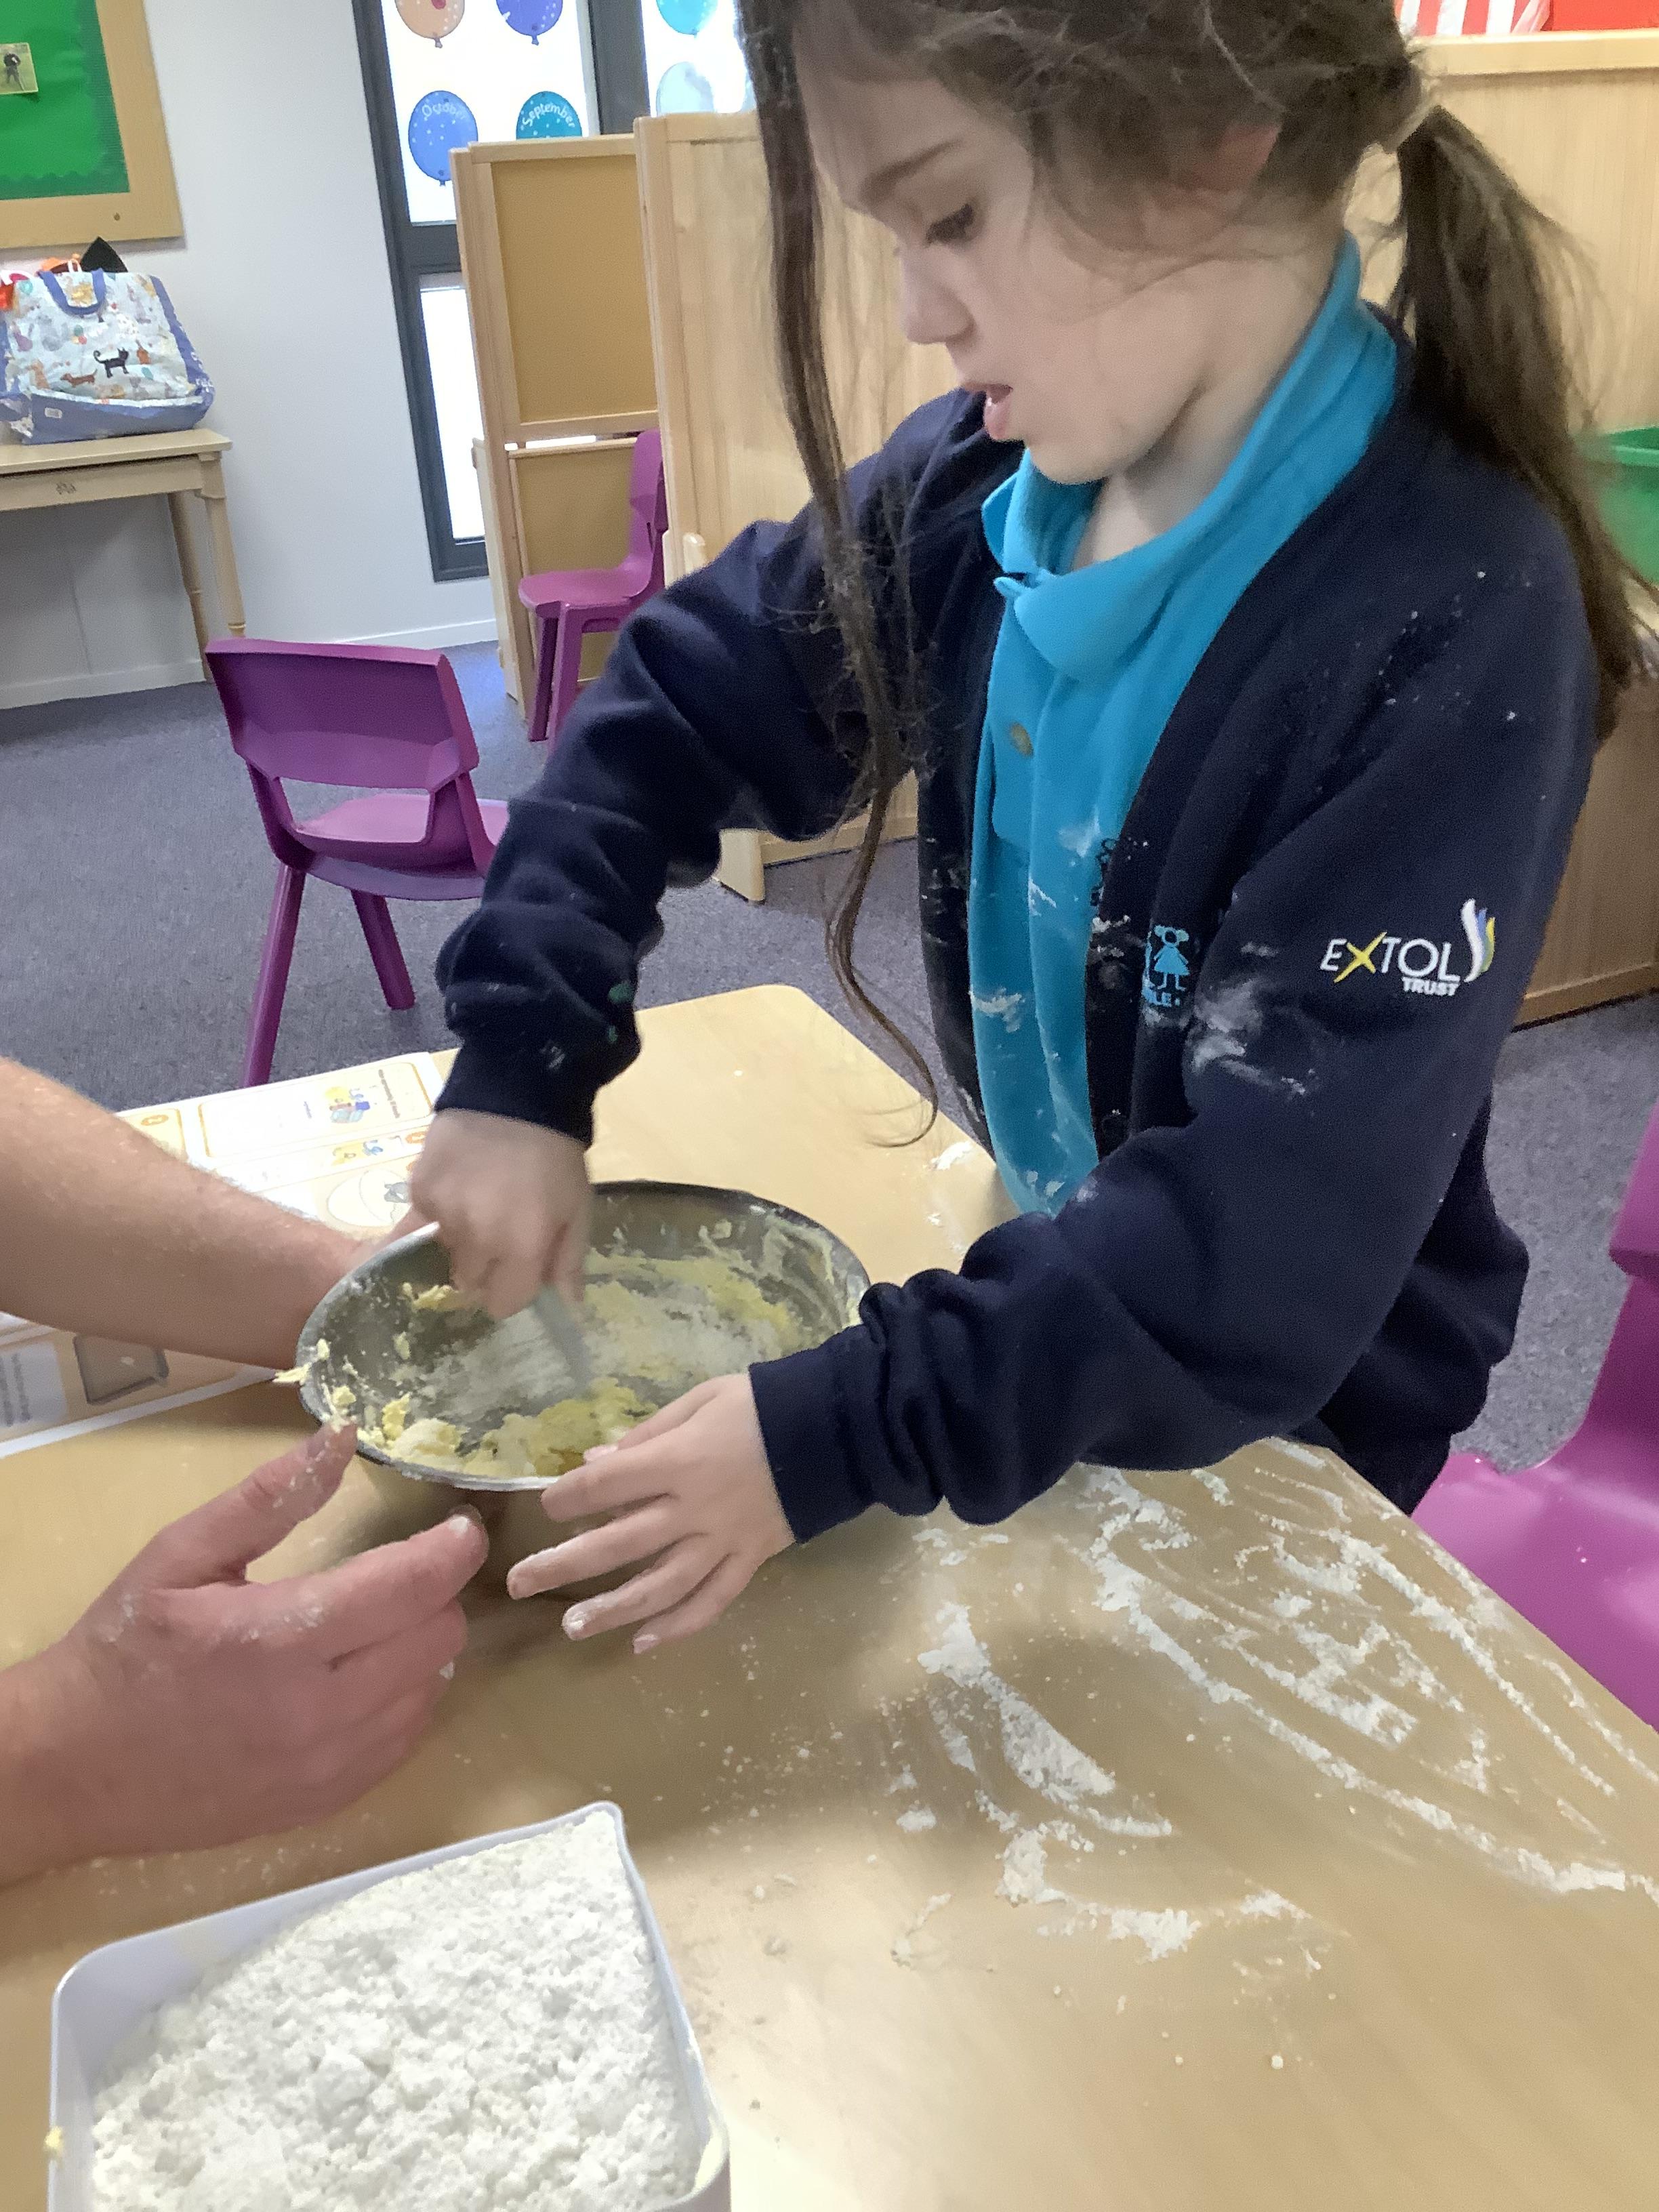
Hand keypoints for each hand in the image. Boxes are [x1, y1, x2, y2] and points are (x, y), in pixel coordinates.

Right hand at [0, 1423, 487, 1880]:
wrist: (71, 1769)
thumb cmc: (124, 1648)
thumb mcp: (182, 1555)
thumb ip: (269, 1497)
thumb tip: (341, 1436)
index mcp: (282, 1639)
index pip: (410, 1587)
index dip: (451, 1549)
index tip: (460, 1526)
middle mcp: (318, 1711)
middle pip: (437, 1637)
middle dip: (432, 1595)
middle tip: (399, 1574)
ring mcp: (326, 1766)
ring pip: (430, 1690)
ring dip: (419, 1649)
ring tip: (373, 1626)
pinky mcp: (325, 1802)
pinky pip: (403, 1741)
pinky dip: (400, 1701)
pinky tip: (361, 1679)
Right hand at [406, 1109, 590, 1318]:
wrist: (517, 1092)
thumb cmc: (555, 1157)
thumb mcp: (577, 1209)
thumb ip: (568, 1261)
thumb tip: (568, 1307)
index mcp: (521, 1247)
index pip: (503, 1304)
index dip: (512, 1292)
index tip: (518, 1273)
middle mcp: (477, 1238)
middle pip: (470, 1284)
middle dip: (486, 1270)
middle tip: (499, 1237)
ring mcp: (443, 1214)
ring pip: (444, 1254)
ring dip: (460, 1242)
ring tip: (479, 1207)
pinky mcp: (419, 1191)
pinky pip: (422, 1223)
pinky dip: (438, 1214)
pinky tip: (458, 1189)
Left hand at [506, 1375, 791, 1652]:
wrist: (836, 1430)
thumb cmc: (762, 1405)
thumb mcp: (700, 1400)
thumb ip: (646, 1434)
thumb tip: (595, 1462)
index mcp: (678, 1461)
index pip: (606, 1486)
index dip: (569, 1497)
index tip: (547, 1506)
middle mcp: (693, 1509)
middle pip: (619, 1544)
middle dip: (564, 1565)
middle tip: (520, 1583)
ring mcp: (723, 1542)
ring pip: (661, 1587)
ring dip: (613, 1610)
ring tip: (572, 1629)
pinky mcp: (750, 1561)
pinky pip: (712, 1602)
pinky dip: (679, 1626)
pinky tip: (643, 1644)